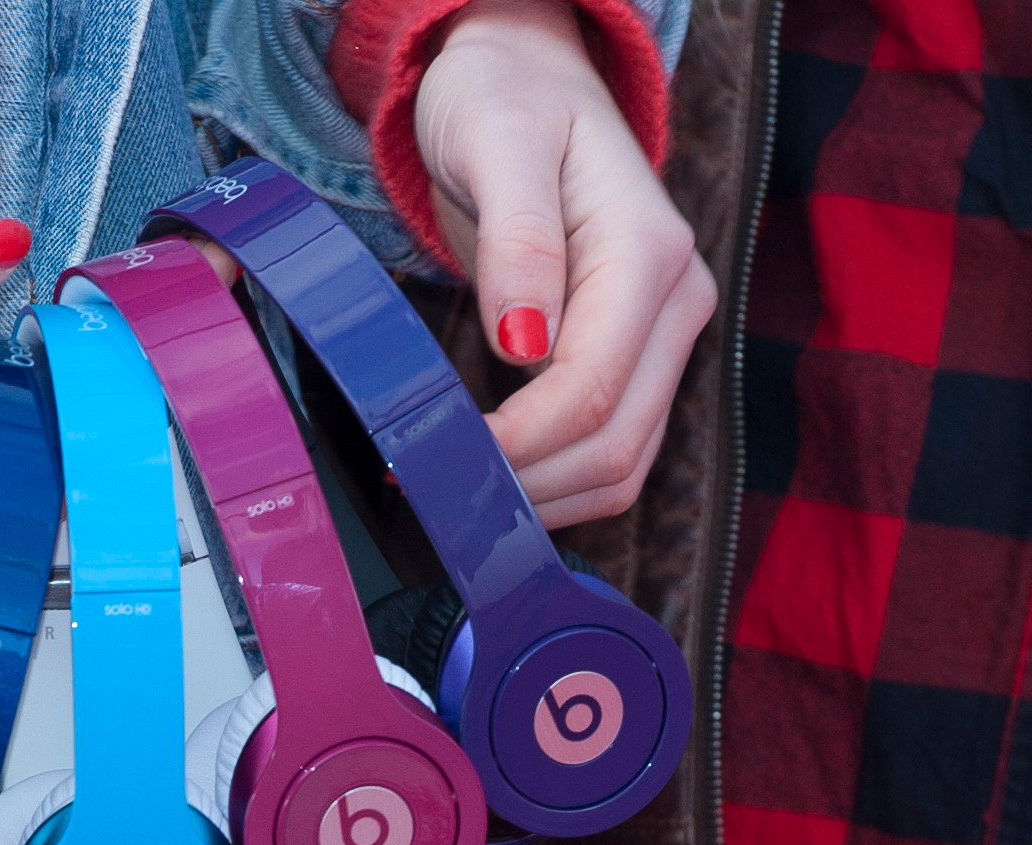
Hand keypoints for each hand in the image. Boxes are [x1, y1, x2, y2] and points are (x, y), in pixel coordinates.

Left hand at [415, 0, 715, 527]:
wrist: (526, 78)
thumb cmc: (503, 96)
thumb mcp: (497, 139)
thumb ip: (517, 240)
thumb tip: (522, 346)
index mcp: (646, 254)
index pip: (590, 389)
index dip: (515, 445)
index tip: (429, 462)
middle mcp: (677, 302)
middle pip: (615, 445)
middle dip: (525, 487)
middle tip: (429, 501)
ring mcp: (665, 336)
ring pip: (623, 465)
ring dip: (542, 502)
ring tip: (454, 505)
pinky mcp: (637, 358)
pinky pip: (612, 449)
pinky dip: (556, 483)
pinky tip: (493, 485)